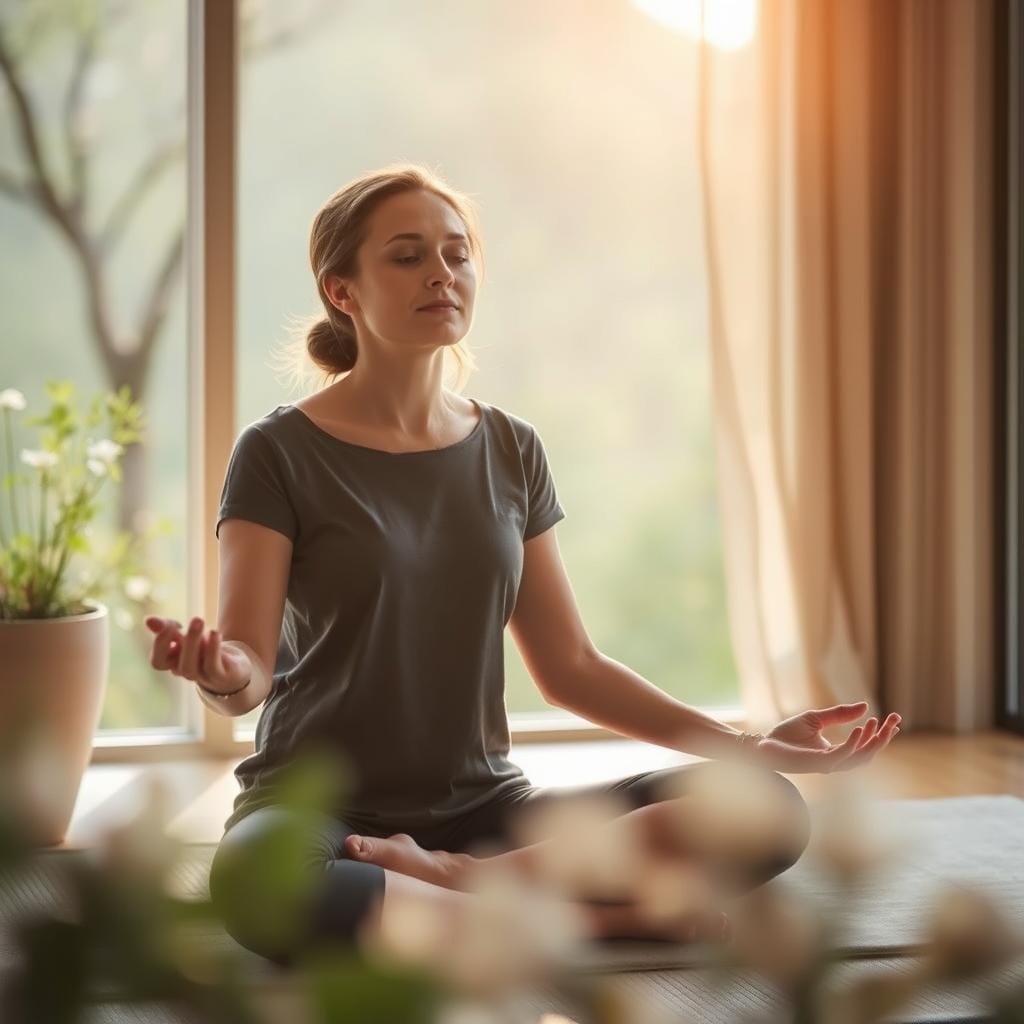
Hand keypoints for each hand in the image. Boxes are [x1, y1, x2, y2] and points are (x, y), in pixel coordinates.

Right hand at [144, 615, 250, 694]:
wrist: (233, 668)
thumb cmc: (204, 650)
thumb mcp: (187, 636)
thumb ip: (167, 628)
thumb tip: (148, 620)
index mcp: (173, 664)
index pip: (157, 661)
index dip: (160, 642)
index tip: (175, 624)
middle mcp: (184, 671)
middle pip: (171, 663)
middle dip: (174, 639)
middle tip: (186, 618)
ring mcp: (201, 676)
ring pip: (189, 666)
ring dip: (192, 642)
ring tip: (199, 620)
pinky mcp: (220, 676)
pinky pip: (212, 666)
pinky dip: (212, 649)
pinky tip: (215, 632)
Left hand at [753, 701, 901, 774]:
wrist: (763, 745)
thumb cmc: (786, 735)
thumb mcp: (816, 719)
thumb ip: (839, 714)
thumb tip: (865, 706)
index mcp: (837, 753)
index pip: (865, 745)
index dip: (881, 734)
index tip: (894, 719)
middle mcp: (837, 762)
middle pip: (868, 753)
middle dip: (883, 738)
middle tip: (895, 720)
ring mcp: (829, 765)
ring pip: (860, 758)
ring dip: (873, 741)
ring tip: (879, 723)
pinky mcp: (819, 763)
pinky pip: (843, 755)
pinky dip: (854, 743)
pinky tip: (861, 728)